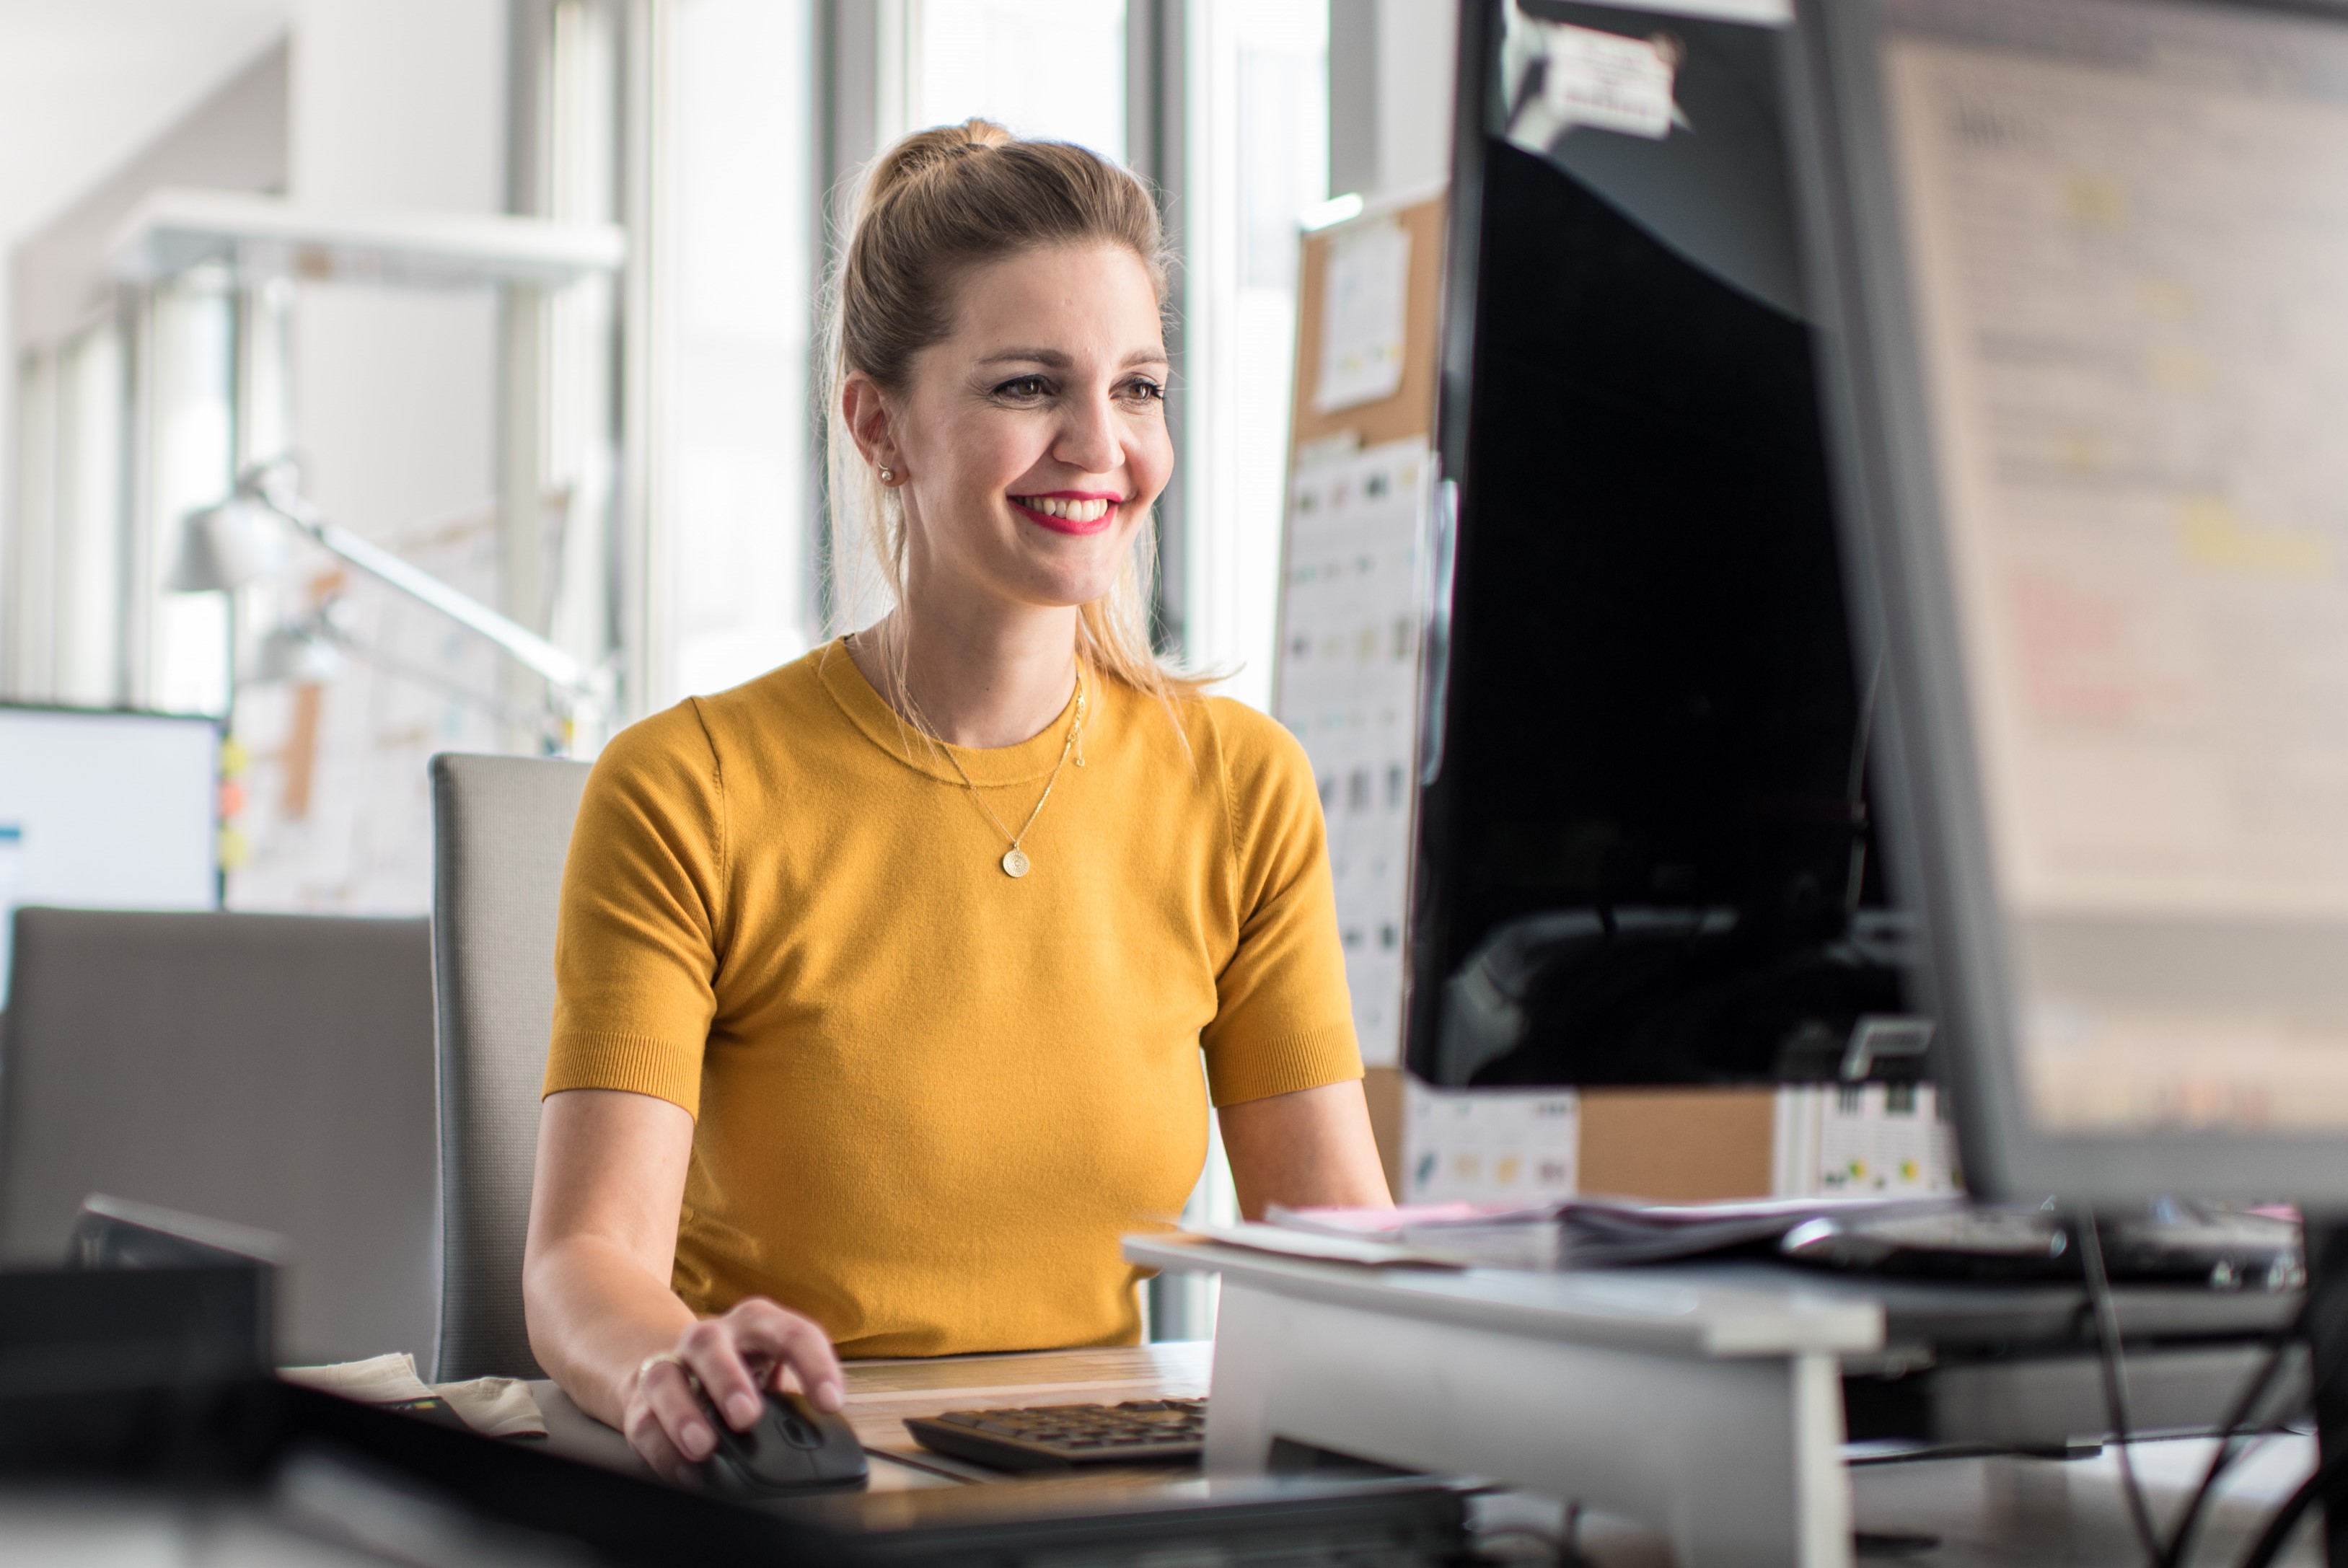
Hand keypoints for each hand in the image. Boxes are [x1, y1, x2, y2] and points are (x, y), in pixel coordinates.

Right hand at [621, 1297, 844, 1483]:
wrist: (692, 1368)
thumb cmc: (751, 1375)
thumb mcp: (779, 1376)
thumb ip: (795, 1403)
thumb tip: (818, 1447)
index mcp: (759, 1324)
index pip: (792, 1332)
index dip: (814, 1365)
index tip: (830, 1404)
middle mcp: (713, 1337)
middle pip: (713, 1343)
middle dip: (729, 1379)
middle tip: (747, 1417)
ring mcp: (673, 1364)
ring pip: (667, 1376)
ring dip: (684, 1413)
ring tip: (703, 1447)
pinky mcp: (643, 1397)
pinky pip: (644, 1419)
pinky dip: (663, 1449)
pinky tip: (685, 1473)